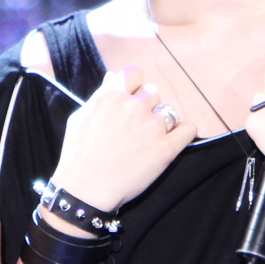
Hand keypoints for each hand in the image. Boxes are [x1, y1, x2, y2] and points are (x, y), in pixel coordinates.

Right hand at [51, 67, 195, 211]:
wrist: (85, 190)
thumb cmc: (77, 155)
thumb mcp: (79, 118)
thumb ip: (100, 96)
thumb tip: (113, 77)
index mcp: (112, 95)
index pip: (135, 74)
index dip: (133, 86)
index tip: (130, 99)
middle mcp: (135, 106)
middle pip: (152, 93)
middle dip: (146, 106)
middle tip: (135, 126)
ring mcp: (153, 126)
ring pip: (168, 112)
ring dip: (160, 122)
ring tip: (147, 140)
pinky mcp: (166, 148)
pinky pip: (187, 129)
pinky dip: (183, 132)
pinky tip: (173, 139)